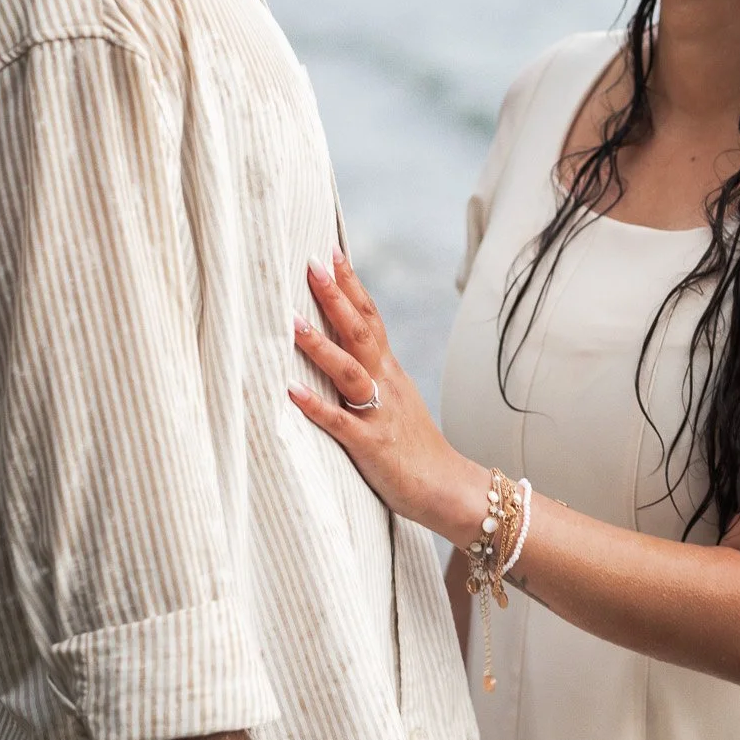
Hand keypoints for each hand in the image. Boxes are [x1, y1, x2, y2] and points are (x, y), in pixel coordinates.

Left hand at [290, 254, 484, 545]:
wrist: (448, 487)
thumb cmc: (414, 447)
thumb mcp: (394, 399)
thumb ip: (369, 374)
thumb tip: (340, 348)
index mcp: (390, 372)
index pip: (370, 318)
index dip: (351, 285)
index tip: (331, 252)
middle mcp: (386, 384)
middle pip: (360, 331)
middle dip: (335, 298)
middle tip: (311, 265)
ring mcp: (379, 413)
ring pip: (350, 370)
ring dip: (320, 346)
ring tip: (292, 322)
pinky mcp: (372, 445)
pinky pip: (341, 422)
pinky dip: (316, 406)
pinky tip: (291, 392)